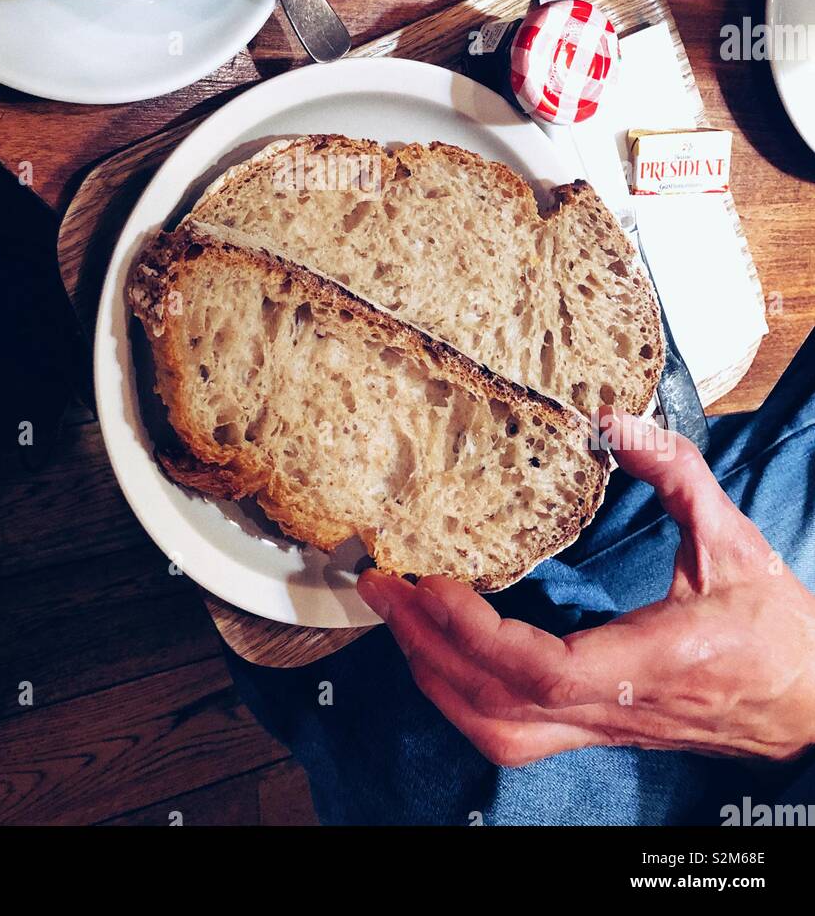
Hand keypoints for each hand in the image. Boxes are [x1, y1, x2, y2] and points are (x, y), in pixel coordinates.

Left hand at [358, 411, 814, 766]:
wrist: (810, 709)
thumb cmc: (776, 633)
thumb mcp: (734, 541)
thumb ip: (678, 473)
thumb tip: (618, 418)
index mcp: (645, 663)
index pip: (542, 671)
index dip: (477, 634)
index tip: (432, 583)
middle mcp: (611, 707)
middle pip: (495, 705)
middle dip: (425, 647)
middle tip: (380, 587)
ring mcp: (598, 727)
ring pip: (495, 733)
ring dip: (434, 677)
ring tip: (397, 615)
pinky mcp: (593, 727)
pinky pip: (509, 733)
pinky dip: (461, 695)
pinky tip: (438, 652)